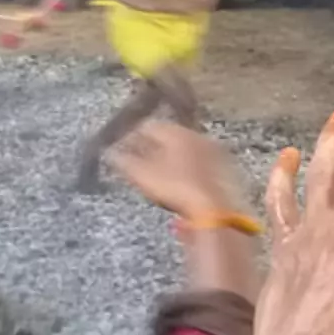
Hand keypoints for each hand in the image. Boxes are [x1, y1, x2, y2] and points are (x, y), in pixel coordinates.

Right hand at [110, 123, 250, 218]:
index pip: (149, 126)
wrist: (213, 208)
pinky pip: (198, 164)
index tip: (122, 147)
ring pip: (184, 150)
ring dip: (170, 158)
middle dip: (152, 147)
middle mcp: (196, 136)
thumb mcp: (142, 175)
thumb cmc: (176, 187)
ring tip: (158, 173)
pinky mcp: (223, 168)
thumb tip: (110, 153)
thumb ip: (124, 161)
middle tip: (139, 160)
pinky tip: (179, 183)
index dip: (132, 136)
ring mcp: (212, 151)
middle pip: (168, 136)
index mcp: (176, 132)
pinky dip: (186, 170)